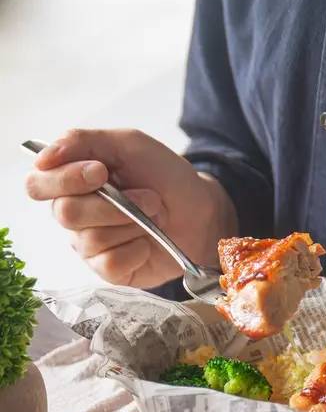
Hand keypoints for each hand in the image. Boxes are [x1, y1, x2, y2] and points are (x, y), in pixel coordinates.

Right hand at [25, 129, 236, 288]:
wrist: (201, 212)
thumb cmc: (165, 178)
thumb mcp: (129, 145)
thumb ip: (84, 141)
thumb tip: (44, 156)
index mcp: (71, 181)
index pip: (38, 184)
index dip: (64, 179)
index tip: (100, 173)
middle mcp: (74, 215)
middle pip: (66, 213)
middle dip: (113, 204)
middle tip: (148, 197)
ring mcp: (90, 245)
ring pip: (92, 239)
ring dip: (133, 224)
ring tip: (154, 216)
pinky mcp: (109, 270)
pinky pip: (110, 263)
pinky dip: (137, 249)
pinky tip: (148, 242)